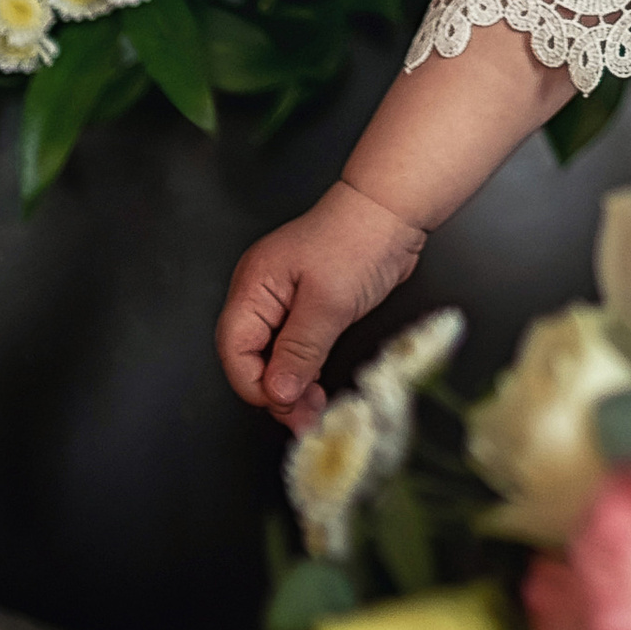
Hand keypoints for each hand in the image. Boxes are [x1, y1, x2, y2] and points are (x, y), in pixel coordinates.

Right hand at [216, 182, 426, 431]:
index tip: (285, 403)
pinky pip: (295, 347)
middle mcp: (262, 295)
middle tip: (304, 418)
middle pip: (250, 357)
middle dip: (275, 390)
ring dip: (292, 385)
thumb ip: (300, 350)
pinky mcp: (307, 307)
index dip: (255, 383)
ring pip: (274, 356)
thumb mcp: (330, 302)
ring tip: (314, 411)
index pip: (235, 349)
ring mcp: (284, 301)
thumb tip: (277, 393)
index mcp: (254, 286)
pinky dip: (305, 369)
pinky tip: (318, 387)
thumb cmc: (361, 240)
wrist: (395, 211)